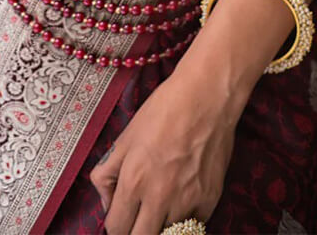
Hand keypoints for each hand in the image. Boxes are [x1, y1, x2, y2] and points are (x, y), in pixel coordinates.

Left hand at [89, 68, 236, 234]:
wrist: (206, 96)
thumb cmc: (164, 109)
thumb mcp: (126, 136)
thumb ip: (108, 173)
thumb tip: (106, 202)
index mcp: (134, 180)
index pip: (116, 228)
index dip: (115, 226)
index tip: (120, 218)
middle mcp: (160, 196)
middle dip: (134, 232)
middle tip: (137, 219)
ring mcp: (187, 201)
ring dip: (160, 226)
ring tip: (160, 208)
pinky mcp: (210, 200)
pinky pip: (193, 226)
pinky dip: (185, 221)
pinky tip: (181, 200)